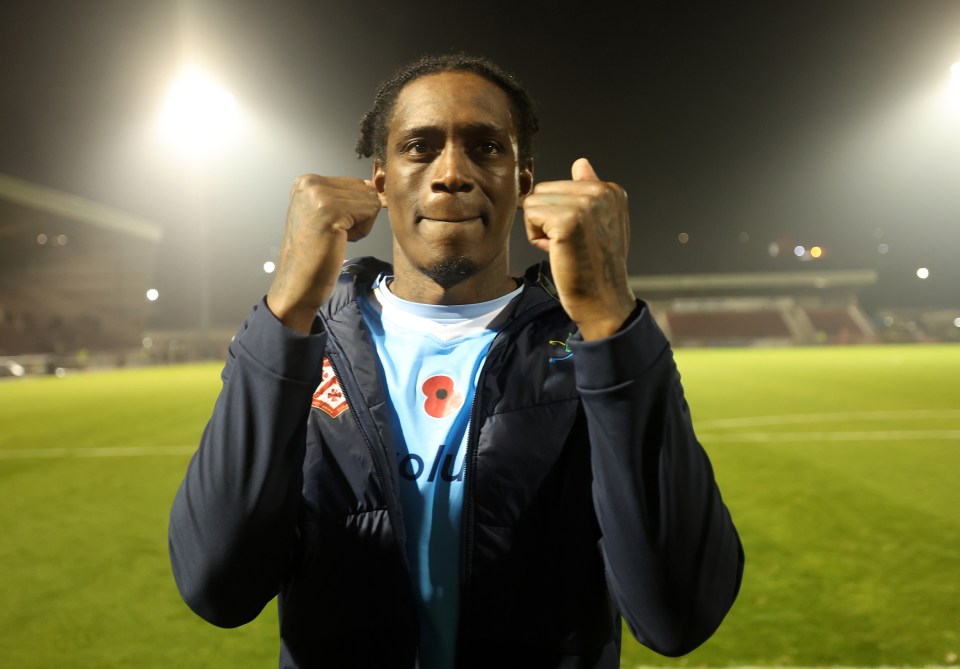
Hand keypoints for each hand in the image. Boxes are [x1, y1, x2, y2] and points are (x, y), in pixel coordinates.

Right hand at [267, 175, 379, 332]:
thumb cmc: (313, 255)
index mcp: (306, 181)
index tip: (328, 228)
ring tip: (334, 238)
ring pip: (371, 200)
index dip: (352, 211)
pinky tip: (338, 241)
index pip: (355, 184)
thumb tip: (376, 187)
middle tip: (332, 235)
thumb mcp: (324, 215)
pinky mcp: (331, 209)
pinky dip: (361, 232)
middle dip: (358, 217)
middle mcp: (310, 182)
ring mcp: (318, 194)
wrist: (298, 284)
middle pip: (365, 190)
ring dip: (360, 225)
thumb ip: (345, 197)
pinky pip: (371, 211)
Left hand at [522, 158, 635, 339]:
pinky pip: (530, 215)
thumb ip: (590, 192)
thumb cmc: (596, 266)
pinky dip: (535, 237)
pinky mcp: (567, 219)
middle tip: (569, 245)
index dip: (561, 214)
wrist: (602, 299)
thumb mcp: (600, 223)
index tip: (581, 237)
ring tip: (564, 248)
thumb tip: (581, 162)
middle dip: (547, 219)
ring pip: (533, 202)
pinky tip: (557, 251)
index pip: (560, 187)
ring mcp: (585, 204)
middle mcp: (602, 191)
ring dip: (539, 229)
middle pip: (544, 191)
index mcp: (611, 190)